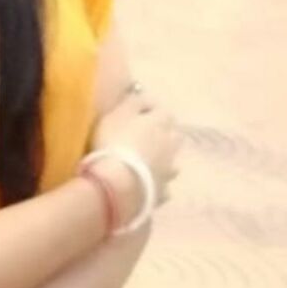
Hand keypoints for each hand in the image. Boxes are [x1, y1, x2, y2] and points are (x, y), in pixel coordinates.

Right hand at [92, 89, 181, 219]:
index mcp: (161, 122)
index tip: (135, 113)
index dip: (149, 110)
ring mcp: (169, 170)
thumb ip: (133, 101)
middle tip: (143, 137)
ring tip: (146, 163)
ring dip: (162, 160)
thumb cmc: (114, 142)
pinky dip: (156, 184)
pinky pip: (162, 186)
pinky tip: (145, 186)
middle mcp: (171, 144)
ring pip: (172, 162)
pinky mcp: (162, 192)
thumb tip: (144, 95)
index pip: (162, 110)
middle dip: (162, 134)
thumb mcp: (118, 112)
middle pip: (173, 135)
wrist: (119, 183)